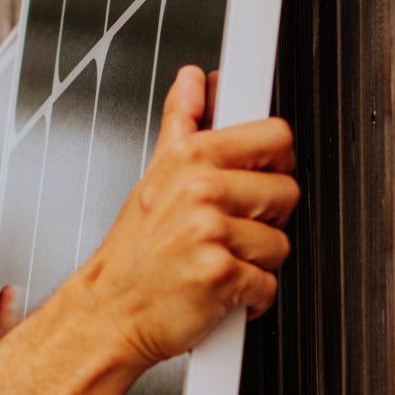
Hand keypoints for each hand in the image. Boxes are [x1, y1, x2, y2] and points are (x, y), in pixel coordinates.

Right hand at [64, 65, 297, 368]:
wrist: (108, 313)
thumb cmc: (132, 255)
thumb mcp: (153, 177)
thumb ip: (181, 122)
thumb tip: (193, 81)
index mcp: (191, 158)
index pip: (276, 137)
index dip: (272, 164)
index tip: (256, 178)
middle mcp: (201, 190)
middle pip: (287, 192)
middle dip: (265, 219)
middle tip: (228, 231)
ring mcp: (210, 232)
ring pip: (280, 244)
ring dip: (255, 262)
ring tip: (217, 261)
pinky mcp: (221, 275)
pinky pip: (269, 284)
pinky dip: (250, 298)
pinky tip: (220, 291)